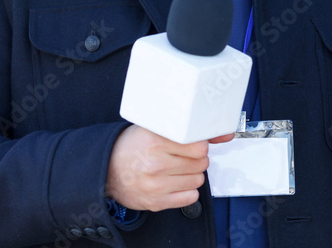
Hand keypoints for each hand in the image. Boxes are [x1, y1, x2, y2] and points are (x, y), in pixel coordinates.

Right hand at [106, 125, 234, 211]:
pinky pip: (190, 197)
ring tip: (179, 168)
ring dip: (193, 174)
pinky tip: (176, 181)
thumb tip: (224, 134)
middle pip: (200, 162)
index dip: (199, 144)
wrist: (106, 170)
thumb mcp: (155, 128)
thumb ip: (188, 129)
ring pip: (198, 180)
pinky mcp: (156, 202)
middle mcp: (155, 164)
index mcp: (155, 141)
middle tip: (184, 155)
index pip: (198, 145)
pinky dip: (187, 190)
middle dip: (197, 158)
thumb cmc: (131, 147)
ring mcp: (156, 185)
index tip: (193, 143)